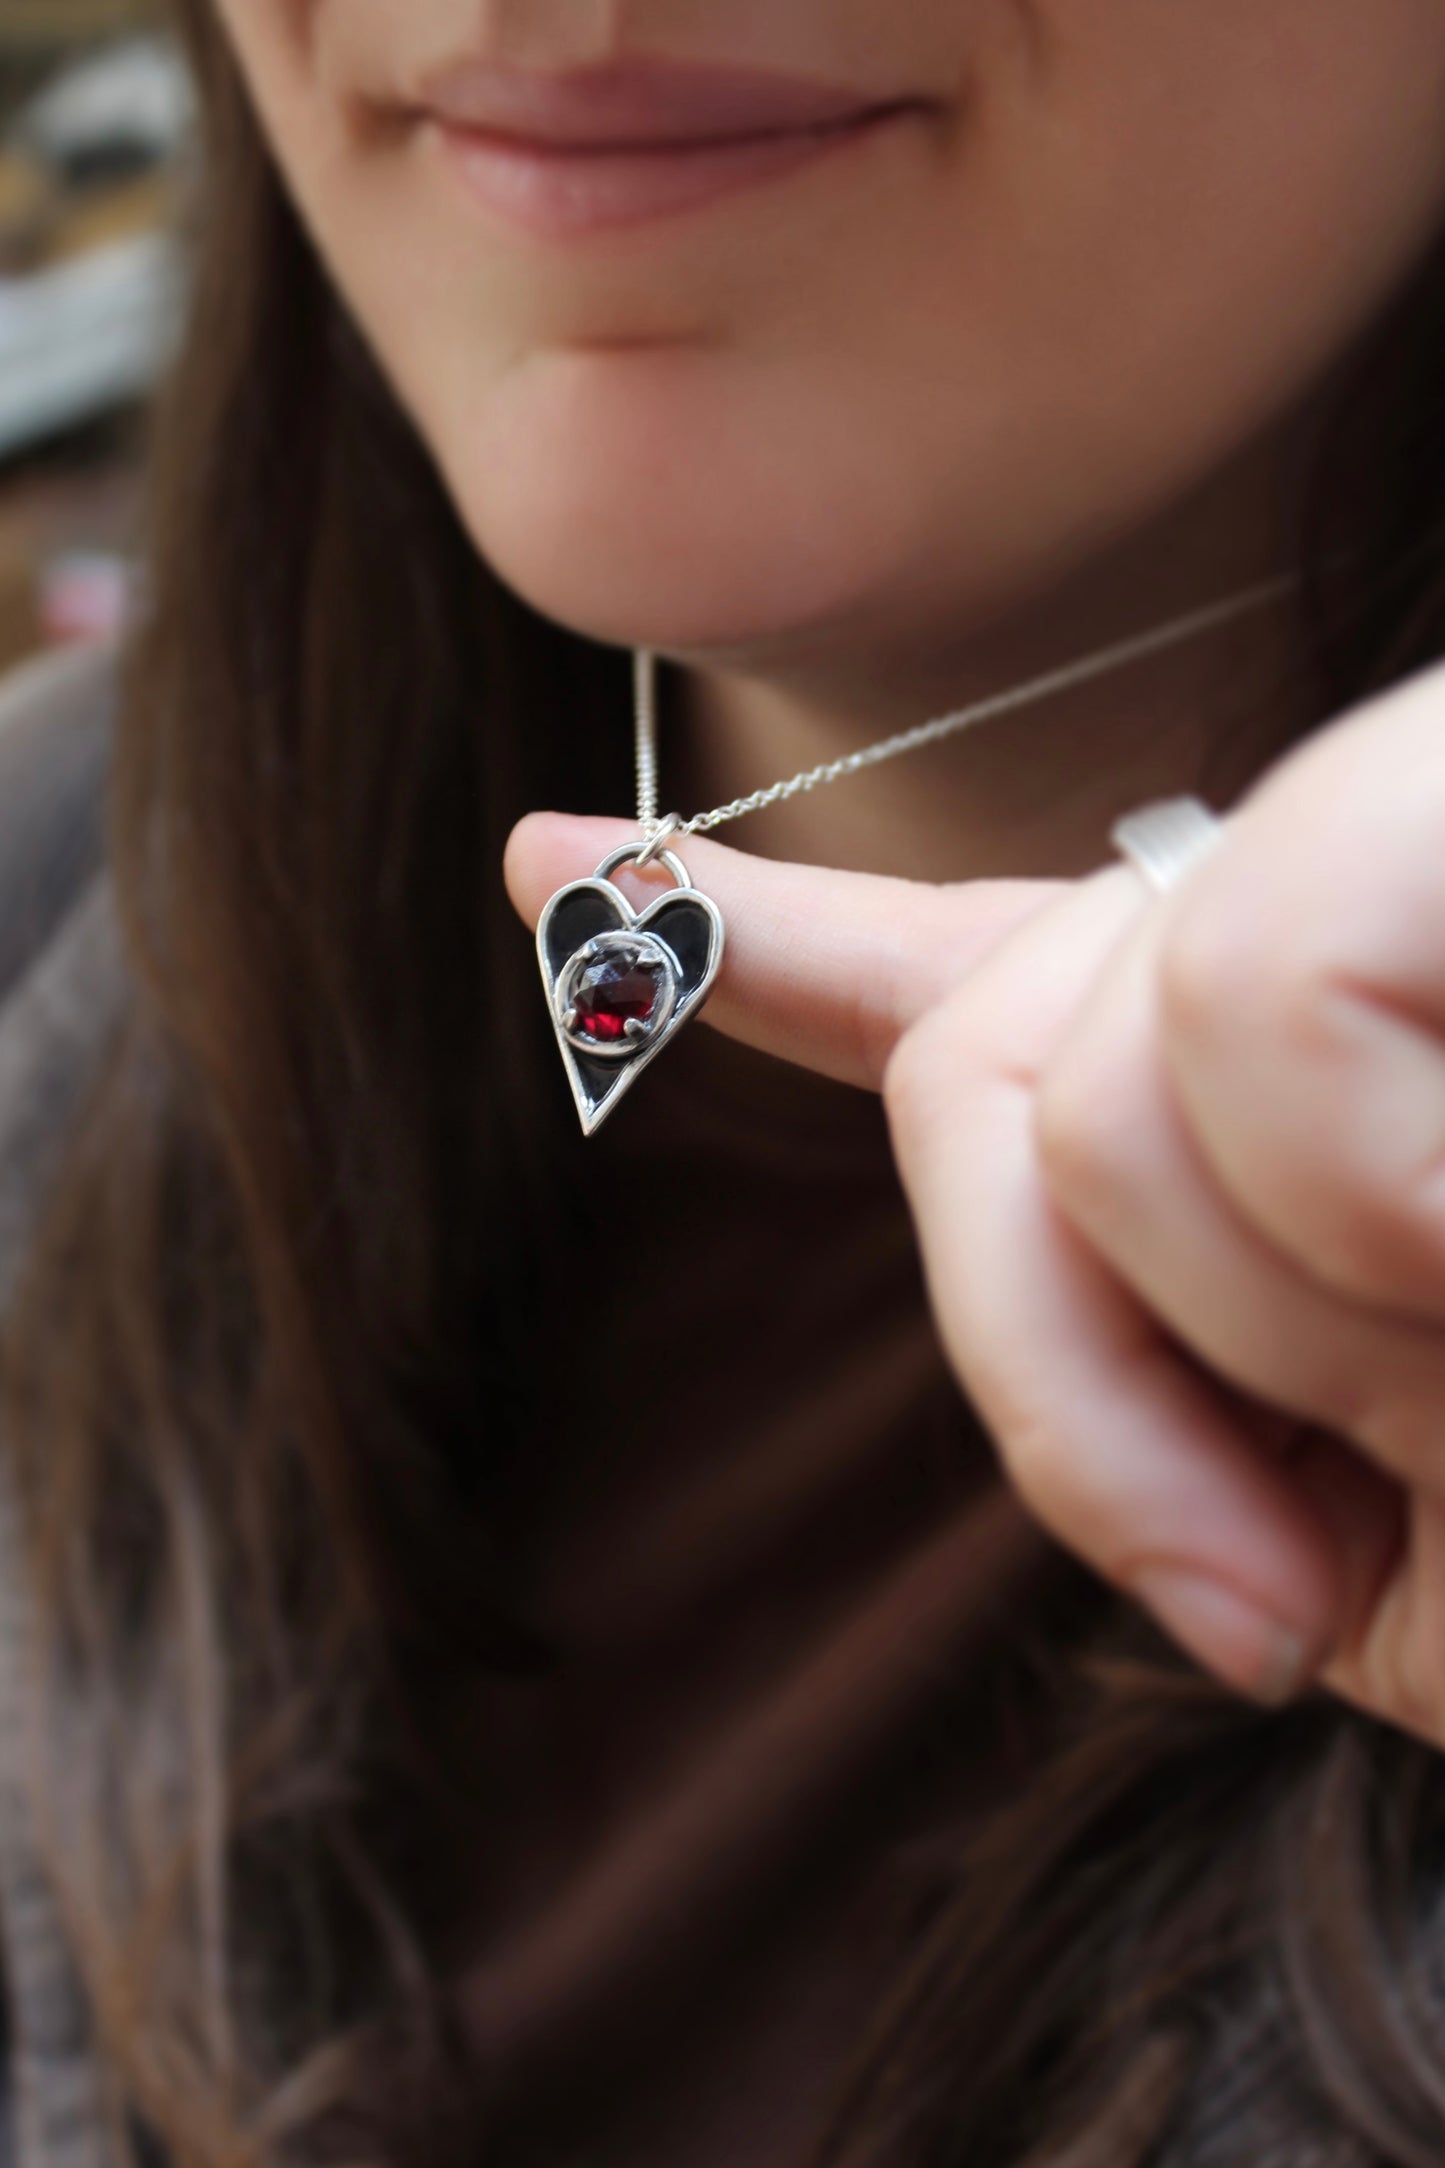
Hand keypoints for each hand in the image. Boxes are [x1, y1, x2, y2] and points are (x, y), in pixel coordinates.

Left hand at [505, 659, 1444, 1746]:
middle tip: (1268, 1607)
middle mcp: (1293, 932)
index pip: (959, 994)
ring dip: (1274, 1353)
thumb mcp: (1414, 1560)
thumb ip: (1216, 1491)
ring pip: (1089, 1092)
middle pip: (974, 1085)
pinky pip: (1244, 1020)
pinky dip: (1365, 1223)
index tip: (547, 874)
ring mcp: (1352, 846)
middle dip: (1070, 1387)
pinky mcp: (1415, 806)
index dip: (739, 946)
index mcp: (1269, 1093)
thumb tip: (1170, 1543)